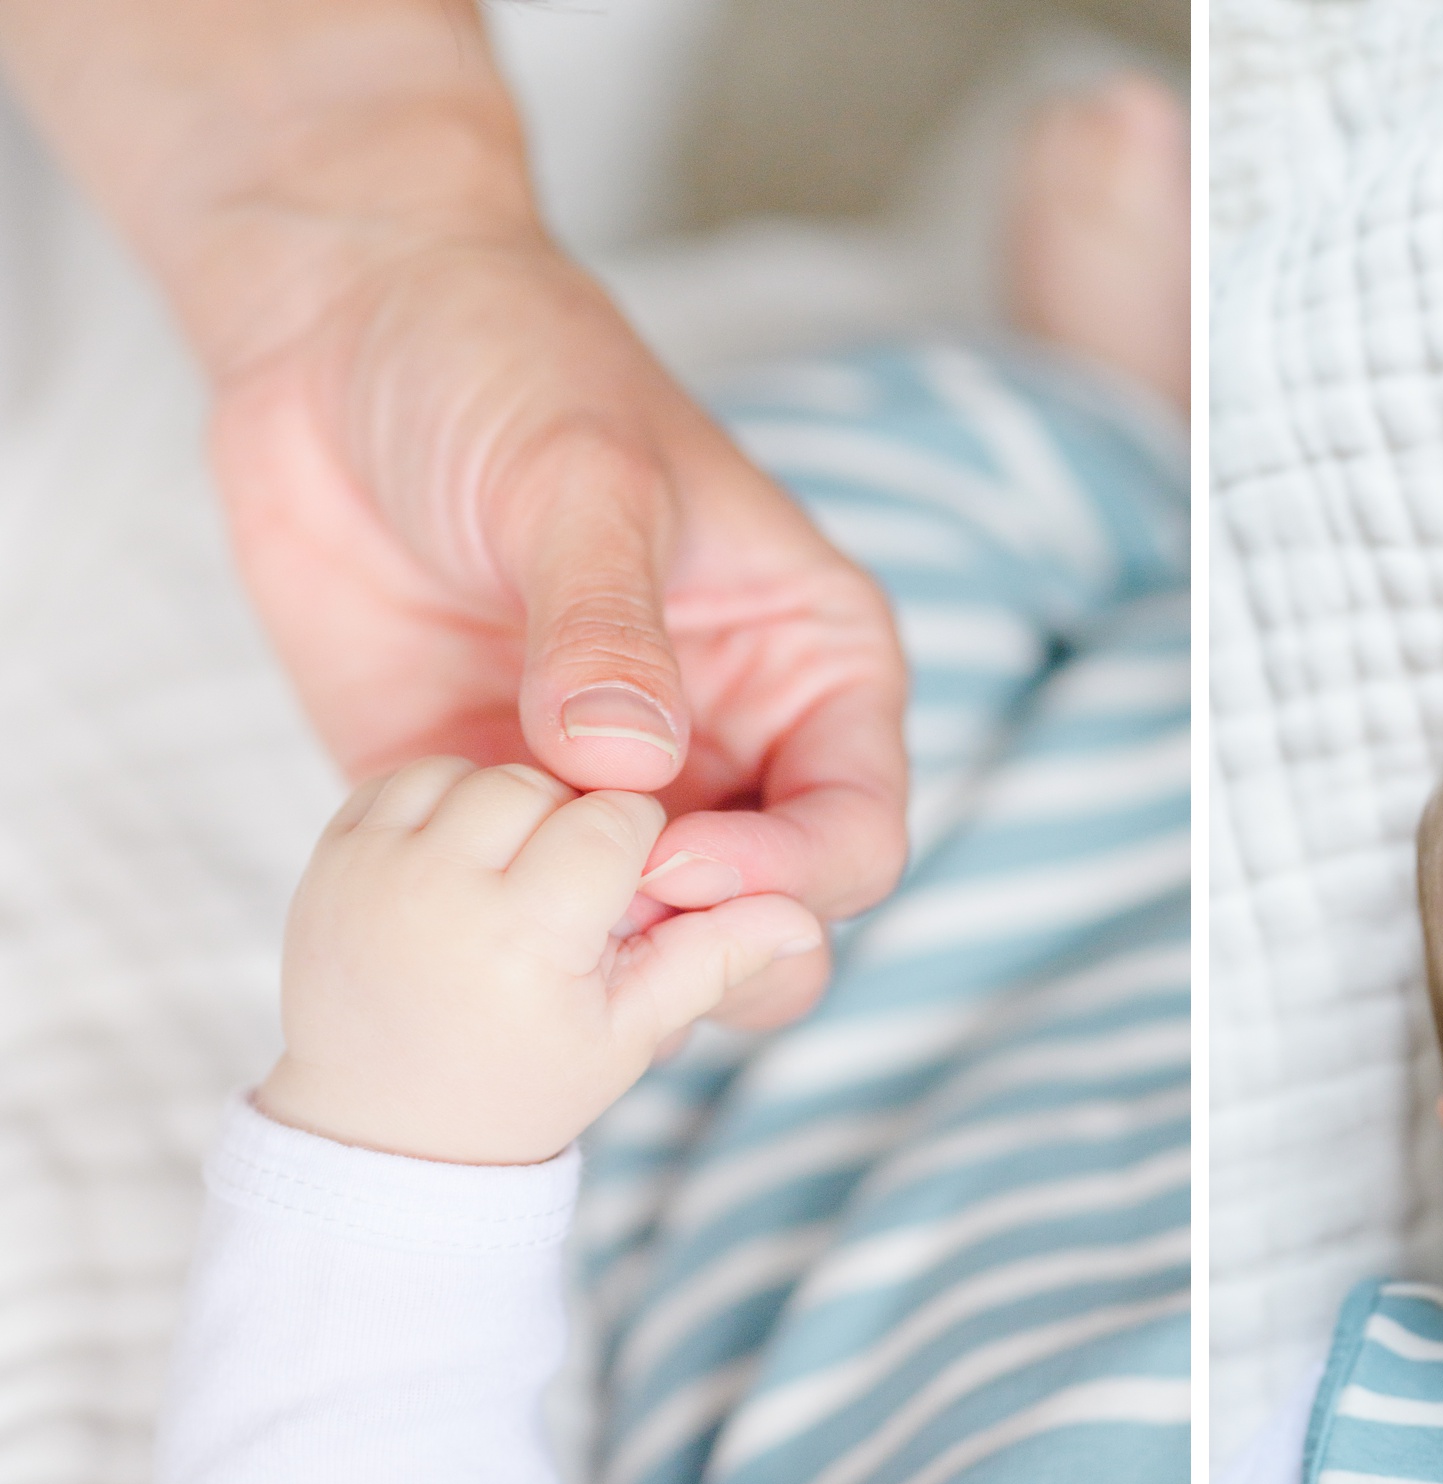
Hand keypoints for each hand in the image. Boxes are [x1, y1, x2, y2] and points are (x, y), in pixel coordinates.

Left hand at [210, 233, 907, 1029]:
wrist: (341, 329)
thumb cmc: (506, 365)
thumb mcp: (579, 476)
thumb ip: (608, 623)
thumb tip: (629, 767)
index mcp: (812, 666)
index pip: (856, 832)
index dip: (781, 876)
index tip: (663, 859)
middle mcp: (730, 745)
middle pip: (771, 918)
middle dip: (700, 947)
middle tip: (594, 920)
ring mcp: (612, 786)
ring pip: (645, 940)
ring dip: (587, 948)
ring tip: (508, 898)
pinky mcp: (491, 801)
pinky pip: (510, 907)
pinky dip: (481, 919)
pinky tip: (428, 868)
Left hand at [256, 759, 821, 1165]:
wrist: (374, 1133)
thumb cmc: (521, 1087)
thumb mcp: (626, 1033)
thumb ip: (708, 957)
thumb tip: (801, 921)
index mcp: (525, 938)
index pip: (616, 823)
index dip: (639, 849)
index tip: (622, 896)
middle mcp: (439, 890)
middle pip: (548, 787)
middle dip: (572, 830)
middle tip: (563, 904)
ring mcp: (375, 864)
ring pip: (480, 774)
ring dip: (511, 812)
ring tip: (516, 886)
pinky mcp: (329, 852)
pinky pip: (411, 780)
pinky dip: (446, 804)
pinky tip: (464, 866)